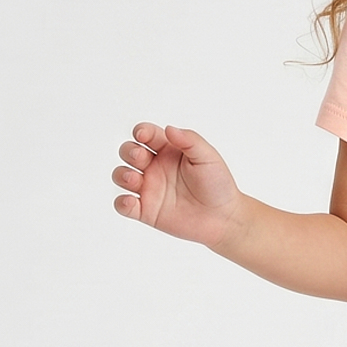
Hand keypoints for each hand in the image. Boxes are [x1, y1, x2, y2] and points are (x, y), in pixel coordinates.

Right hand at [112, 122, 242, 248]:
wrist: (224, 217)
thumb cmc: (218, 185)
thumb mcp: (207, 157)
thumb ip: (189, 140)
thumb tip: (169, 129)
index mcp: (168, 151)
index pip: (146, 135)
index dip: (141, 131)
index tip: (143, 135)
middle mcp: (155, 168)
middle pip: (129, 152)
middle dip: (128, 151)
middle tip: (141, 157)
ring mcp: (149, 189)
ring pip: (122, 176)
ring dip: (122, 174)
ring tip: (134, 179)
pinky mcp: (147, 211)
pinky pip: (124, 205)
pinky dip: (121, 203)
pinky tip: (131, 202)